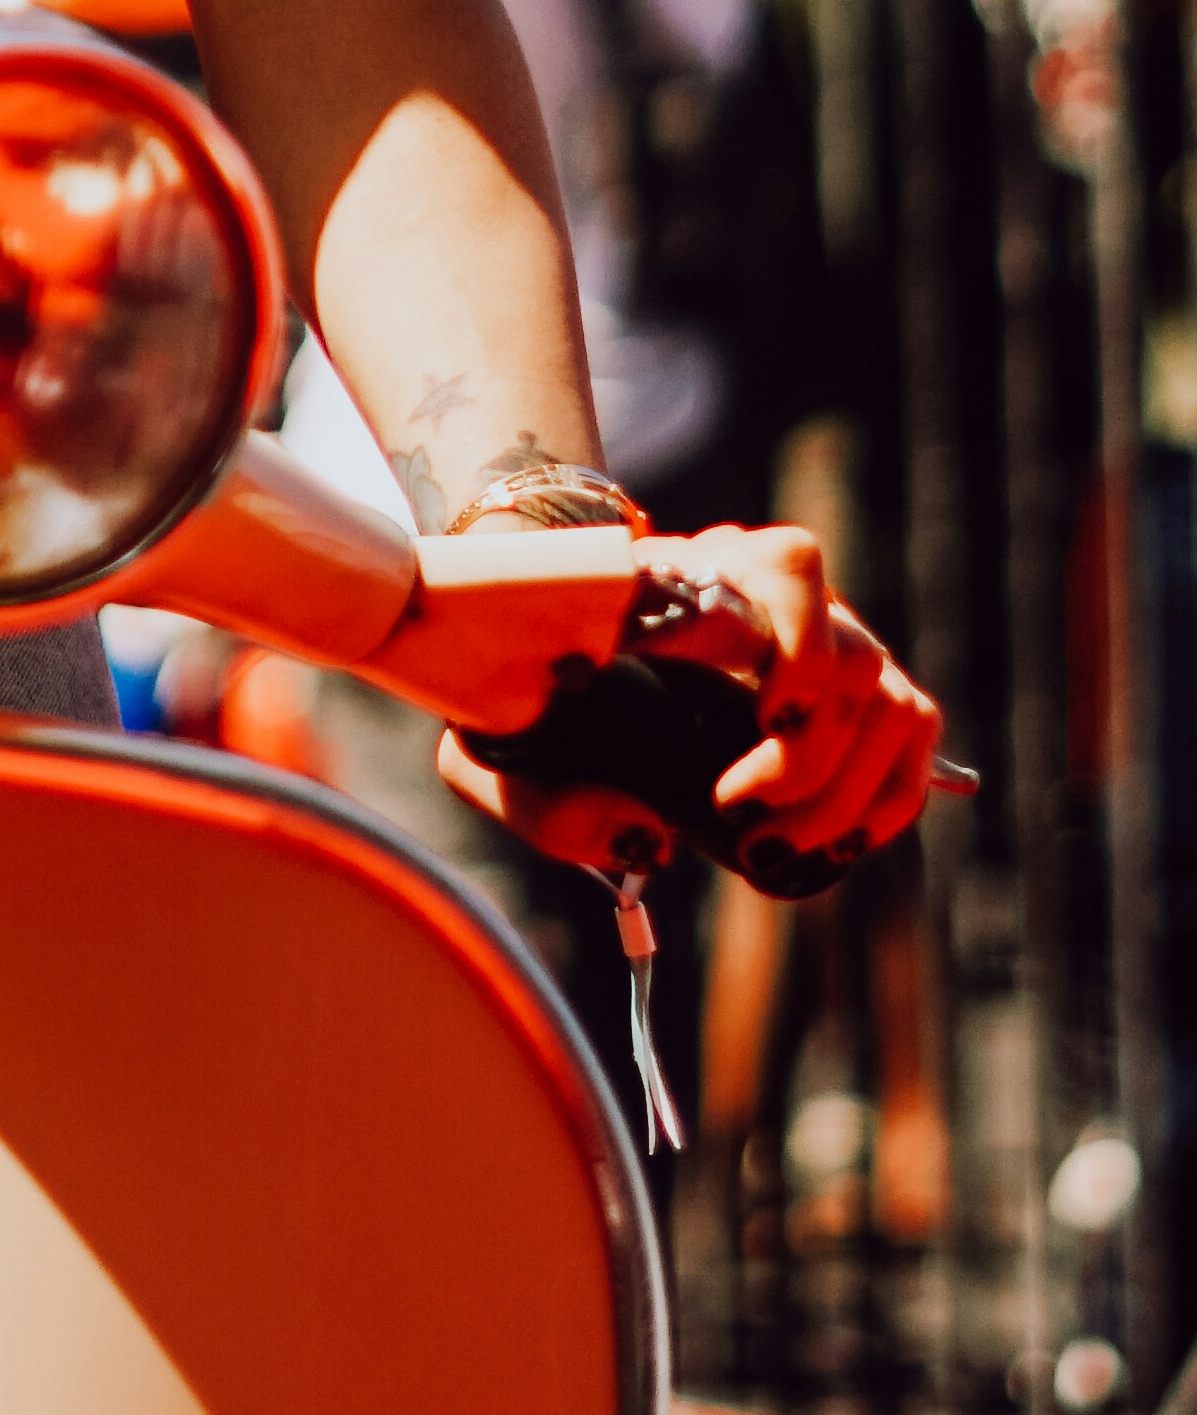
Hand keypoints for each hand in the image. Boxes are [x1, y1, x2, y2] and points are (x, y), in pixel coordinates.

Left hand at [439, 517, 943, 891]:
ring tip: (776, 845)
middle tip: (743, 819)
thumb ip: (551, 804)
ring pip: (893, 701)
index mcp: (696, 572)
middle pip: (851, 656)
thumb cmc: (528, 685)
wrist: (553, 641)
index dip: (799, 646)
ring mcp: (824, 637)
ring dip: (851, 791)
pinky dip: (889, 798)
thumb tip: (657, 841)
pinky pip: (912, 733)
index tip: (770, 724)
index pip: (789, 569)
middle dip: (812, 762)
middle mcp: (776, 594)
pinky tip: (837, 842)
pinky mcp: (853, 690)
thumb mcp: (500, 739)